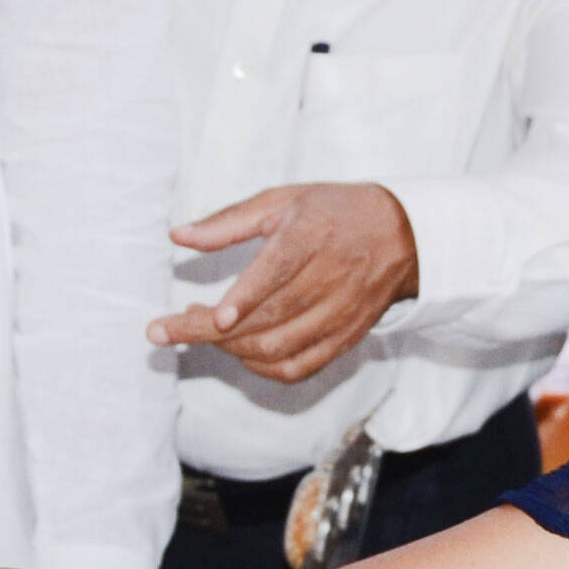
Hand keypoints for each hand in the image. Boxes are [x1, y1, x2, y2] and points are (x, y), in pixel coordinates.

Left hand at [156, 184, 419, 382]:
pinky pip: (298, 367)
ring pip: (279, 347)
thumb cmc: (333, 212)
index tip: (213, 316)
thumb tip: (177, 236)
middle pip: (267, 318)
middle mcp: (329, 279)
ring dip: (231, 349)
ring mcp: (339, 314)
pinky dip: (262, 368)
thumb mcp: (282, 201)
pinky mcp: (344, 338)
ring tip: (201, 331)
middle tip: (166, 329)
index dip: (245, 298)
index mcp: (311, 236)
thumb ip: (228, 221)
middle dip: (209, 331)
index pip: (276, 272)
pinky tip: (239, 352)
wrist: (401, 236)